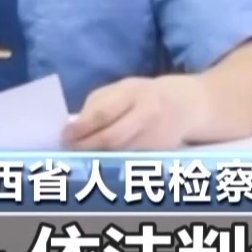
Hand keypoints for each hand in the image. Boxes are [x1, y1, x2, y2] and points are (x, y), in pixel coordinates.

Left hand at [62, 76, 204, 150]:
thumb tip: (73, 128)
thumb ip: (98, 104)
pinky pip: (130, 161)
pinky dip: (113, 163)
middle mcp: (148, 114)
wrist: (187, 104)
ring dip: (96, 157)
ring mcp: (156, 137)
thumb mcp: (123, 88)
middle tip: (69, 150)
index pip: (104, 113)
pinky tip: (101, 163)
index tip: (64, 136)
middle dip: (86, 147)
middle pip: (112, 138)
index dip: (81, 128)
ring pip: (119, 154)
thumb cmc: (145, 95)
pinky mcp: (160, 154)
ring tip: (81, 157)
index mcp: (134, 93)